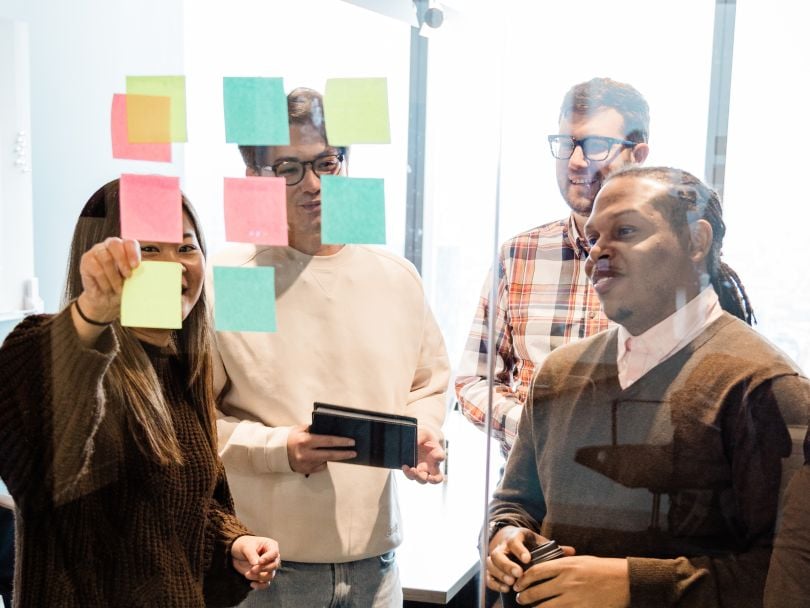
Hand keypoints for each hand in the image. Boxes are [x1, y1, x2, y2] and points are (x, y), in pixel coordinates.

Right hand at [77, 237, 140, 322]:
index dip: (133, 253)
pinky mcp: (86, 260)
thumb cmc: (123, 287)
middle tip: (128, 276)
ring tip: (118, 288)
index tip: (136, 266)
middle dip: (123, 261)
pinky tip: (107, 288)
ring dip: (114, 276)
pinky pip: (96, 269)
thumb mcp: (134, 279)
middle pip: (114, 244)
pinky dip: (104, 281)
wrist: (106, 300)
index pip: (129, 242)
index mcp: (125, 247)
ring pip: (105, 258)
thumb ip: (139, 272)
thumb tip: (148, 271)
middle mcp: (109, 245)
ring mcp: (96, 251)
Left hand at [230, 535, 280, 589]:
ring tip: (247, 574)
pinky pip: (266, 584)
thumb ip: (252, 555)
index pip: (274, 553)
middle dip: (263, 569)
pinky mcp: (262, 575)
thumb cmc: (243, 545)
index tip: (259, 561)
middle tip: (252, 569)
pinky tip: (251, 584)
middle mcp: (272, 557)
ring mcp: (268, 567)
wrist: (235, 553)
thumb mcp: (246, 547)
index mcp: (270, 546)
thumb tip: (256, 564)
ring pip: (270, 576)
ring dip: (259, 577)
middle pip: (274, 565)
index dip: (268, 558)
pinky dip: (260, 586)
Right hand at [287, 424, 355, 474]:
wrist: (277, 452)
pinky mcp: (306, 471)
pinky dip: (322, 461)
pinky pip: (320, 466)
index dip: (341, 442)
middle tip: (354, 452)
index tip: (351, 442)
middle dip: (344, 454)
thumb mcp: (301, 429)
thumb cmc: (292, 437)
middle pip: (330, 455)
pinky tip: (320, 457)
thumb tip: (332, 429)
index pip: (327, 441)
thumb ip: (314, 429)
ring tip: (340, 453)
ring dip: (333, 457)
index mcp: (306, 441)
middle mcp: (306, 454)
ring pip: (326, 461)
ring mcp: (306, 464)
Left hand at [402, 427, 445, 483]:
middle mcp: (433, 464)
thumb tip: (412, 443)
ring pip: (423, 480)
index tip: (435, 455)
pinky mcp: (414, 470)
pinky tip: (404, 466)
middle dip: (429, 478)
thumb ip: (419, 437)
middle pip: (436, 477)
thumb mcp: (423, 432)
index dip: (439, 457)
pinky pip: (412, 476)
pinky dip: (408, 473)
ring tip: (408, 468)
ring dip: (416, 476)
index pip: (441, 456)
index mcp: (437, 453)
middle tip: (417, 470)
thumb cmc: (424, 435)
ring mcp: (424, 469)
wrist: (420, 438)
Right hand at [486, 527, 574, 593]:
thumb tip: (572, 551)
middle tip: (518, 574)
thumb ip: (552, 547)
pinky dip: (494, 582)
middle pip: (498, 554)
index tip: (527, 559)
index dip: (519, 550)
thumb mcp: (538, 541)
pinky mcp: (491, 567)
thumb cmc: (527, 543)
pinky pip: (487, 575)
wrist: (508, 538)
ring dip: (500, 574)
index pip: (514, 541)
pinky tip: (505, 588)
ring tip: (511, 583)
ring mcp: (494, 557)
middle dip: (506, 564)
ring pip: (491, 564)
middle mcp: (502, 546)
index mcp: (515, 537)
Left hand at [514, 555, 628, 607]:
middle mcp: (566, 582)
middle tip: (519, 599)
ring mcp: (573, 598)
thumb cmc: (602, 568)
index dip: (523, 579)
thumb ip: (561, 565)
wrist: (624, 581)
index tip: (518, 584)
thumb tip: (542, 571)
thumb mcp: (580, 560)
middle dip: (524, 597)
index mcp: (565, 566)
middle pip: (536, 591)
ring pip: (545, 607)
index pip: (536, 572)